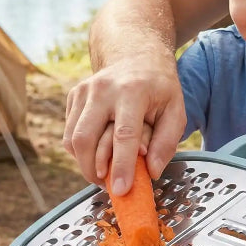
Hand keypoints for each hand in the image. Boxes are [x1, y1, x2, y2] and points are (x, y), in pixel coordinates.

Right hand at [64, 54, 185, 193]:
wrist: (135, 55)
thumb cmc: (159, 87)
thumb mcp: (176, 110)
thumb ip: (166, 142)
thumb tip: (151, 171)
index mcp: (132, 91)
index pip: (123, 134)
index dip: (122, 166)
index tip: (121, 190)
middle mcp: (103, 89)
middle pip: (86, 138)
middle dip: (92, 171)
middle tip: (108, 187)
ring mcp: (84, 91)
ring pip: (72, 139)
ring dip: (85, 164)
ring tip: (103, 174)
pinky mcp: (74, 96)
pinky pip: (69, 133)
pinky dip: (80, 151)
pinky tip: (97, 153)